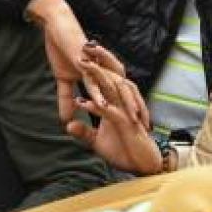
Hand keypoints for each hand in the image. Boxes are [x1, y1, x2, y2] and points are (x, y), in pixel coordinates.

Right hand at [26, 0, 148, 127]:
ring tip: (131, 120)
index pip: (123, 94)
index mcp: (103, 73)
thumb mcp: (64, 80)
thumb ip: (67, 99)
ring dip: (123, 103)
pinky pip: (93, 78)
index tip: (140, 128)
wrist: (55, 27)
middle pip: (128, 91)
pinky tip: (102, 105)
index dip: (133, 110)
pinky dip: (97, 92)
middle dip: (138, 109)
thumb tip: (65, 120)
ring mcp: (96, 65)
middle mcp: (104, 69)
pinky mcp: (84, 62)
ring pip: (115, 86)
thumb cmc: (62, 50)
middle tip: (145, 128)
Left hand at [67, 56, 161, 174]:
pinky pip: (109, 112)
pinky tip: (82, 102)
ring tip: (81, 65)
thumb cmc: (123, 152)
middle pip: (111, 76)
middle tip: (83, 45)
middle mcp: (123, 103)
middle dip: (99, 60)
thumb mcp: (97, 141)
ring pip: (112, 89)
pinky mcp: (127, 124)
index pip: (106, 79)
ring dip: (97, 77)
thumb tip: (68, 125)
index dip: (96, 64)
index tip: (80, 50)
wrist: (142, 166)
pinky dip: (96, 106)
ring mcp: (126, 112)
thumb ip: (84, 131)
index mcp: (118, 103)